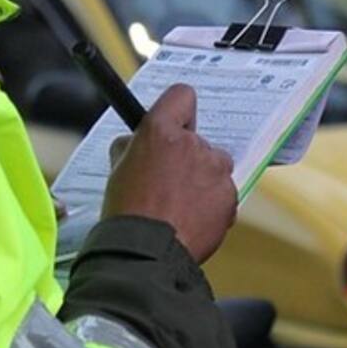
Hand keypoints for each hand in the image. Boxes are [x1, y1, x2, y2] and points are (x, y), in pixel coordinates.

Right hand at [101, 84, 237, 263]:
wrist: (145, 252)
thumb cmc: (127, 212)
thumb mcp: (116, 168)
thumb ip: (132, 146)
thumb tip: (136, 143)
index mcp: (160, 131)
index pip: (182, 95)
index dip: (178, 110)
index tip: (176, 123)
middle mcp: (192, 144)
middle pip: (198, 139)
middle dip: (187, 157)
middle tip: (168, 182)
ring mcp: (214, 171)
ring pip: (213, 167)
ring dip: (202, 180)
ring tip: (179, 206)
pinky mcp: (229, 197)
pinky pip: (223, 194)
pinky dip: (212, 205)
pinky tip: (191, 220)